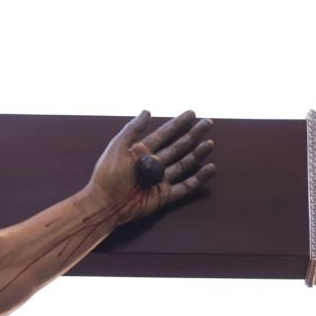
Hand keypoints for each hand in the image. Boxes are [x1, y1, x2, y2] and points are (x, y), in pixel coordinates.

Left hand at [90, 109, 215, 223]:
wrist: (105, 204)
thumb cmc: (107, 176)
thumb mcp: (117, 148)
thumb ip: (133, 129)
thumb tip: (147, 111)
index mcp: (140, 152)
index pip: (163, 134)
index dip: (178, 124)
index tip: (192, 113)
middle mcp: (152, 164)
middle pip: (177, 147)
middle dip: (192, 135)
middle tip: (208, 123)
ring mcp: (159, 180)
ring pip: (184, 164)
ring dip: (197, 153)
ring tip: (210, 142)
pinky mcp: (164, 196)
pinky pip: (185, 186)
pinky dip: (199, 178)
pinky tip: (210, 168)